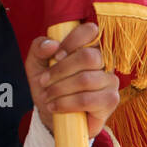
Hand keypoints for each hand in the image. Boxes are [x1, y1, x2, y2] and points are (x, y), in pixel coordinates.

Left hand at [25, 21, 119, 138]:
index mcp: (88, 46)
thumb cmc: (47, 85)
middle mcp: (104, 61)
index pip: (91, 31)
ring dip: (59, 89)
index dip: (72, 41)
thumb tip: (51, 44)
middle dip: (60, 70)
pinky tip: (55, 106)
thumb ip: (39, 49)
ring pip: (85, 79)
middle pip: (88, 57)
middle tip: (44, 81)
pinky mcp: (110, 100)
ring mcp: (110, 81)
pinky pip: (87, 99)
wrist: (52, 114)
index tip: (55, 55)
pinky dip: (65, 103)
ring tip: (47, 96)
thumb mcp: (35, 65)